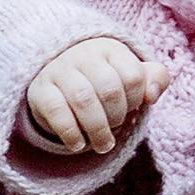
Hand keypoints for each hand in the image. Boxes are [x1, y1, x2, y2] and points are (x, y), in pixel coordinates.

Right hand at [18, 35, 169, 160]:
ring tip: (104, 145)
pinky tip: (79, 145)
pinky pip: (56, 111)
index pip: (133, 76)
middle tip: (116, 127)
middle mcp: (83, 56)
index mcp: (110, 49)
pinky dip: (71, 133)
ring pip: (83, 99)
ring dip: (98, 129)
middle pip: (109, 89)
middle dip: (117, 116)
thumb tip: (153, 95)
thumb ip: (155, 79)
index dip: (137, 99)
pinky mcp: (40, 90)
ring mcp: (59, 71)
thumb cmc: (103, 77)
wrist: (55, 71)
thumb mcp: (131, 73)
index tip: (132, 107)